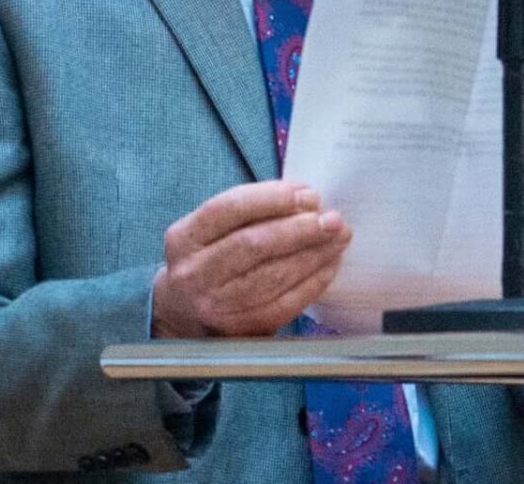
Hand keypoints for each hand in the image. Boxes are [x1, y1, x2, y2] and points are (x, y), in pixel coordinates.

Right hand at [151, 181, 349, 337]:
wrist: (185, 314)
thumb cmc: (210, 259)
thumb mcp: (211, 231)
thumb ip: (249, 212)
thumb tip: (306, 200)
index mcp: (184, 238)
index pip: (228, 208)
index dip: (272, 198)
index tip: (308, 193)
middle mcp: (193, 273)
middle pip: (254, 244)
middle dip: (300, 228)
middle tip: (332, 219)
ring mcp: (215, 306)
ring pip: (273, 276)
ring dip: (314, 254)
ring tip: (339, 238)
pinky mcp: (239, 330)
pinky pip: (284, 304)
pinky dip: (312, 282)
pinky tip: (329, 265)